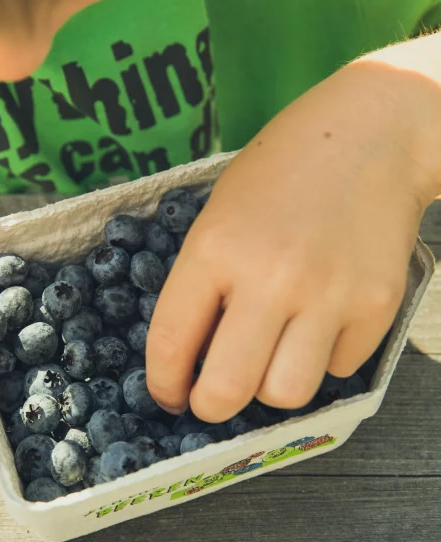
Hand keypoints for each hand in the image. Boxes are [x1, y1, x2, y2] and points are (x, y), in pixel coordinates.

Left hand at [146, 62, 430, 422]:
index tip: (170, 394)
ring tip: (273, 358)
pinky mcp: (377, 305)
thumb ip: (202, 283)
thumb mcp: (219, 213)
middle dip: (211, 407)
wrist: (374, 134)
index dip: (163, 384)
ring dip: (271, 388)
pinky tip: (322, 322)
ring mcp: (329, 294)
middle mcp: (270, 276)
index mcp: (216, 248)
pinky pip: (338, 368)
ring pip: (286, 395)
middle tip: (213, 398)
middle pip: (227, 390)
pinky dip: (324, 358)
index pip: (170, 343)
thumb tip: (192, 358)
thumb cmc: (283, 170)